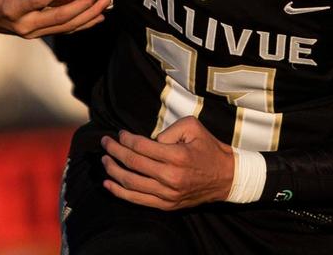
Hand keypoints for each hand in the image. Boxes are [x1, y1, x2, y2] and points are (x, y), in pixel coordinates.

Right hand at [0, 0, 109, 37]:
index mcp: (11, 9)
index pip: (36, 2)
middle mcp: (24, 25)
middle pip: (59, 19)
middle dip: (82, 5)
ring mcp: (34, 33)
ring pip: (66, 28)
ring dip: (88, 16)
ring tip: (106, 1)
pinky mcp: (40, 33)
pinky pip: (65, 31)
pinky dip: (84, 24)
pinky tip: (99, 16)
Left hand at [100, 117, 234, 209]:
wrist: (227, 178)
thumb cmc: (208, 149)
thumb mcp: (193, 127)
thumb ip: (168, 129)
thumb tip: (148, 141)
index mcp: (177, 156)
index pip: (141, 146)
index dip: (126, 139)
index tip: (120, 133)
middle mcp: (170, 177)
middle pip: (132, 163)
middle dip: (114, 151)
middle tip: (105, 143)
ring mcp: (168, 194)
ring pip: (131, 183)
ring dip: (113, 170)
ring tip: (104, 160)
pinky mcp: (167, 205)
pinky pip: (138, 200)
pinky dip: (120, 192)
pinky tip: (108, 183)